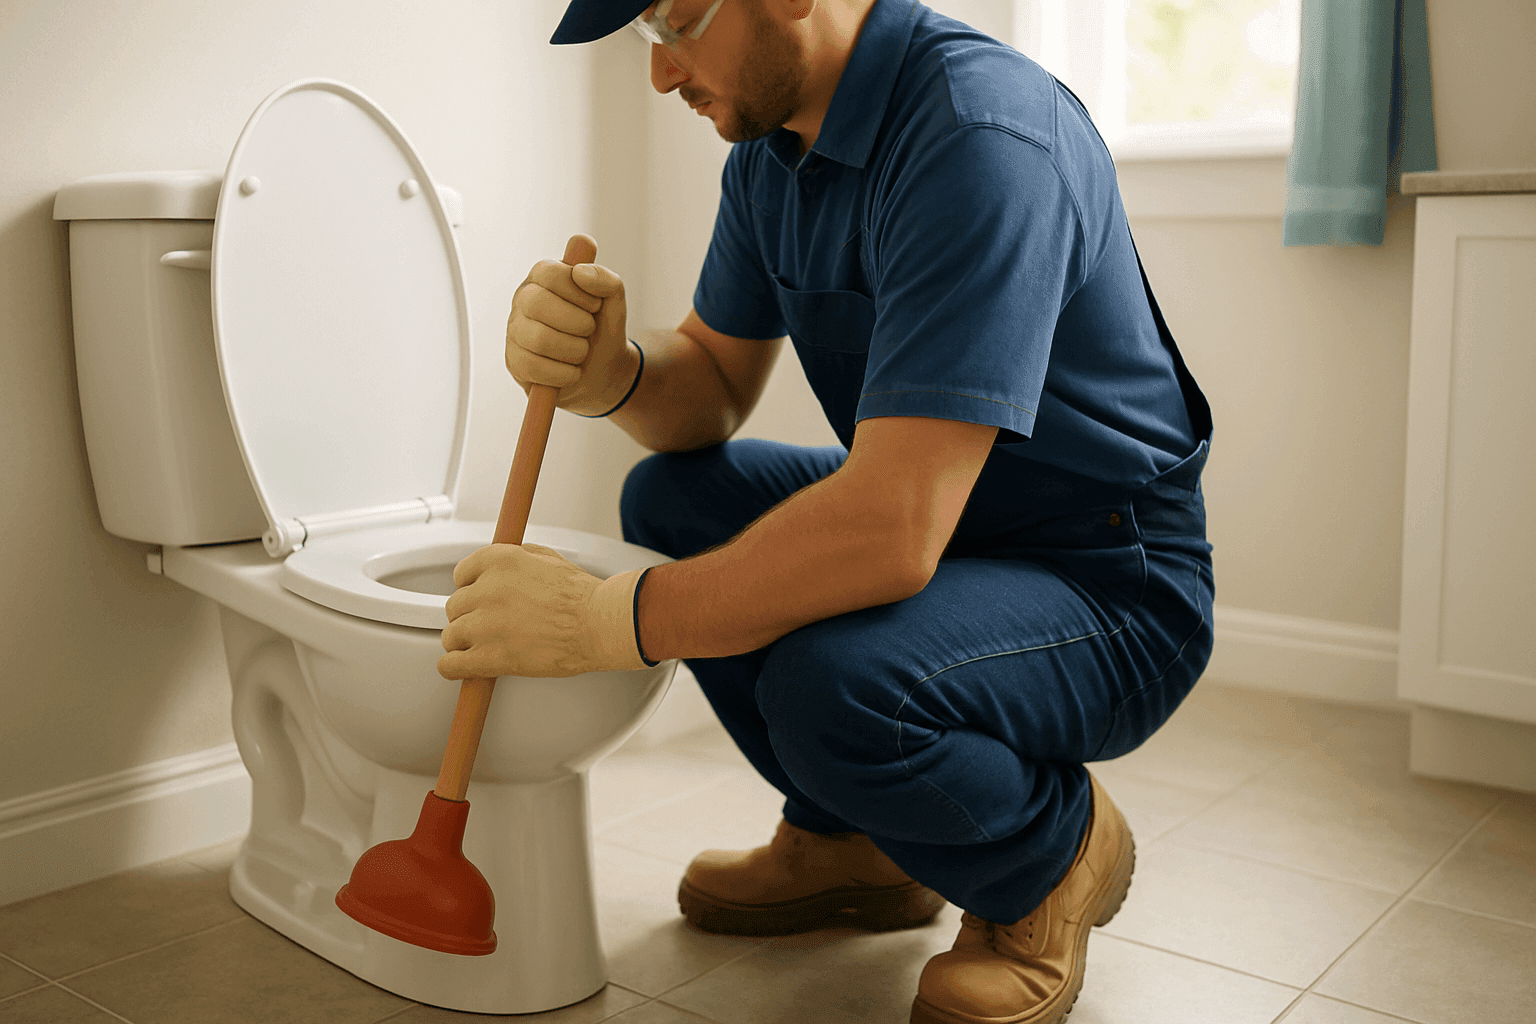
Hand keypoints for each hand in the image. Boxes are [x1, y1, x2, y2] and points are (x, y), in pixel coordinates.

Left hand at [437, 543, 649, 679]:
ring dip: (463, 642)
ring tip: (479, 647)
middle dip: (469, 616)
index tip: (476, 599)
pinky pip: (451, 664)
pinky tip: (462, 668)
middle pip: (455, 606)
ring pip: (451, 636)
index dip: (470, 589)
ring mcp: (486, 624)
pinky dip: (453, 667)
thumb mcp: (548, 558)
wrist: (597, 624)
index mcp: (500, 561)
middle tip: (486, 625)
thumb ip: (519, 558)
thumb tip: (507, 563)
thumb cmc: (582, 596)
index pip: (462, 574)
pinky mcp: (490, 656)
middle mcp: (487, 590)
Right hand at [505, 234, 631, 415]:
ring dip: (574, 350)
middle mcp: (523, 299)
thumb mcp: (613, 300)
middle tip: (589, 330)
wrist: (602, 370)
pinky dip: (564, 373)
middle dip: (576, 322)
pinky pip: (534, 367)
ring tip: (582, 351)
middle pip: (537, 303)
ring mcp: (515, 330)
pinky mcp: (514, 361)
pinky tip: (571, 370)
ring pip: (538, 339)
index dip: (579, 293)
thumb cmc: (602, 329)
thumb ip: (605, 279)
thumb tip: (580, 272)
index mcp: (543, 276)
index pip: (550, 273)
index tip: (595, 306)